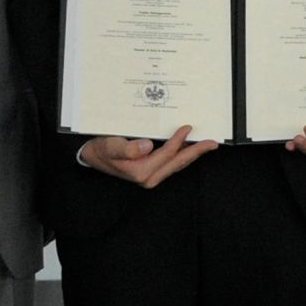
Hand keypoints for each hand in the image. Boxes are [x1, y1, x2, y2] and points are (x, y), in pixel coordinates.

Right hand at [79, 124, 217, 187]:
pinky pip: (172, 164)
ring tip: (206, 145)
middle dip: (196, 152)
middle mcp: (149, 177)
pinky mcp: (151, 172)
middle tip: (212, 143)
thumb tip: (147, 146)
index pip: (167, 154)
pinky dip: (182, 155)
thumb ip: (128, 147)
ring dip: (192, 154)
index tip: (187, 127)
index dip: (178, 141)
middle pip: (178, 162)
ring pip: (177, 164)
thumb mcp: (111, 146)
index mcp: (142, 172)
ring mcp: (151, 176)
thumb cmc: (102, 150)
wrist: (93, 157)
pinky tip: (189, 147)